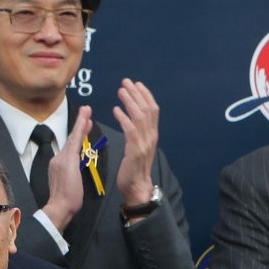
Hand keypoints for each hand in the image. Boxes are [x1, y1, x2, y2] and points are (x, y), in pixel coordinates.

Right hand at [39, 105, 89, 230]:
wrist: (59, 207)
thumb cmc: (65, 201)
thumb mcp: (69, 184)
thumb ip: (70, 174)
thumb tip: (73, 171)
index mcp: (58, 164)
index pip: (70, 146)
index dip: (78, 134)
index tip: (85, 124)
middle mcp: (57, 158)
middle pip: (71, 138)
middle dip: (79, 123)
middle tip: (86, 110)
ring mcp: (61, 159)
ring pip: (73, 138)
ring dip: (80, 122)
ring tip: (87, 110)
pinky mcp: (67, 160)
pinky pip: (75, 142)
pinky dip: (80, 130)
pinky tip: (86, 121)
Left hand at [112, 79, 159, 208]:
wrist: (137, 186)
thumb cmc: (134, 167)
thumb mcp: (138, 146)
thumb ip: (138, 133)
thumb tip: (133, 119)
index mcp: (152, 134)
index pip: (153, 109)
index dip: (145, 95)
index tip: (136, 84)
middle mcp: (151, 136)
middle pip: (148, 109)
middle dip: (137, 93)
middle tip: (126, 81)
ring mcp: (145, 143)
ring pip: (140, 116)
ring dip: (130, 101)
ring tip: (121, 90)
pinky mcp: (136, 150)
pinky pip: (131, 130)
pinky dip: (124, 118)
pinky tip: (115, 110)